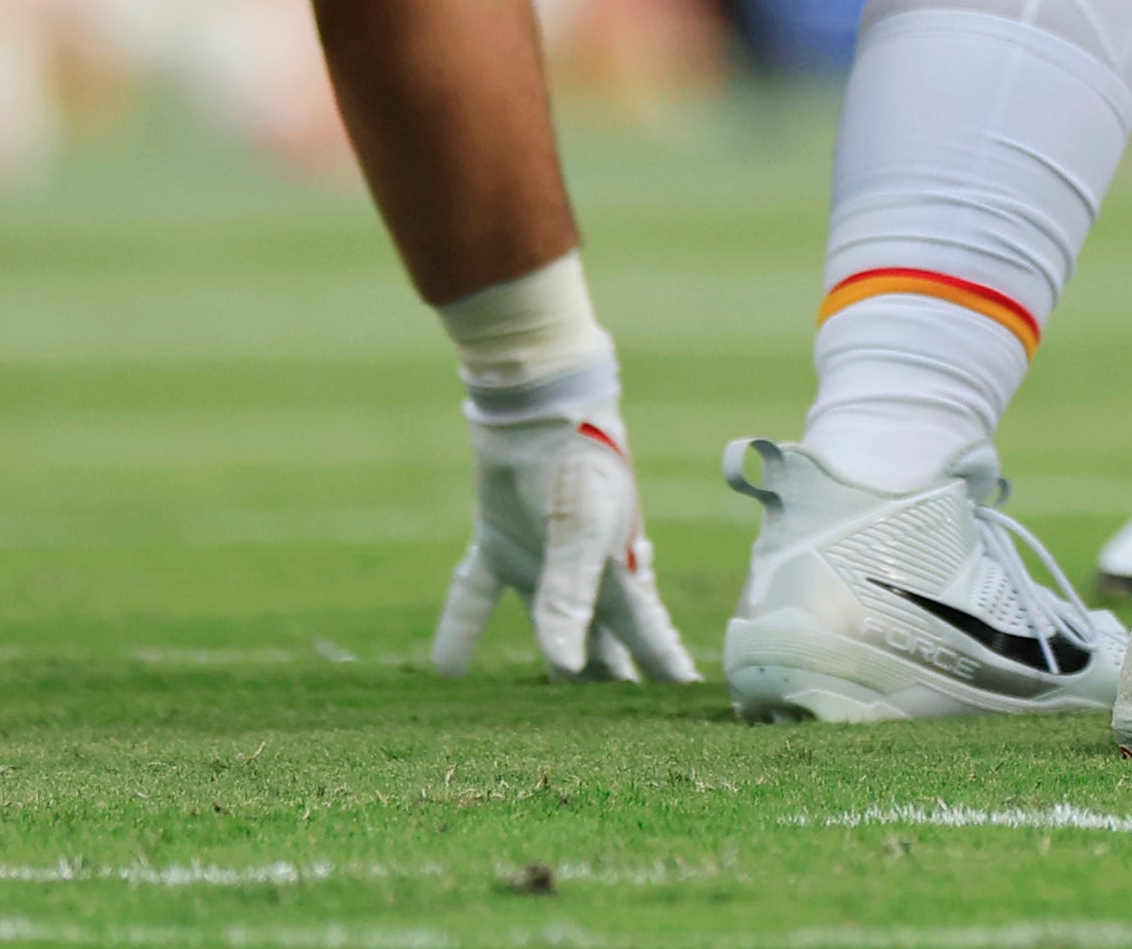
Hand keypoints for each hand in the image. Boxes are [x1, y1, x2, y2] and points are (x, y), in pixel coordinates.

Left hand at [429, 414, 695, 682]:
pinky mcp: (499, 541)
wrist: (535, 401)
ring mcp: (541, 558)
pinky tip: (446, 670)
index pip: (647, 636)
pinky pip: (480, 594)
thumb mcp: (577, 531)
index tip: (684, 707)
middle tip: (627, 729)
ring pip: (551, 622)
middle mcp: (584, 572)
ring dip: (554, 659)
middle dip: (616, 679)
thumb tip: (564, 669)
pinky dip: (463, 629)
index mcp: (619, 572)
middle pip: (604, 638)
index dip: (663, 670)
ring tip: (559, 701)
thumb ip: (568, 596)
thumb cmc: (577, 462)